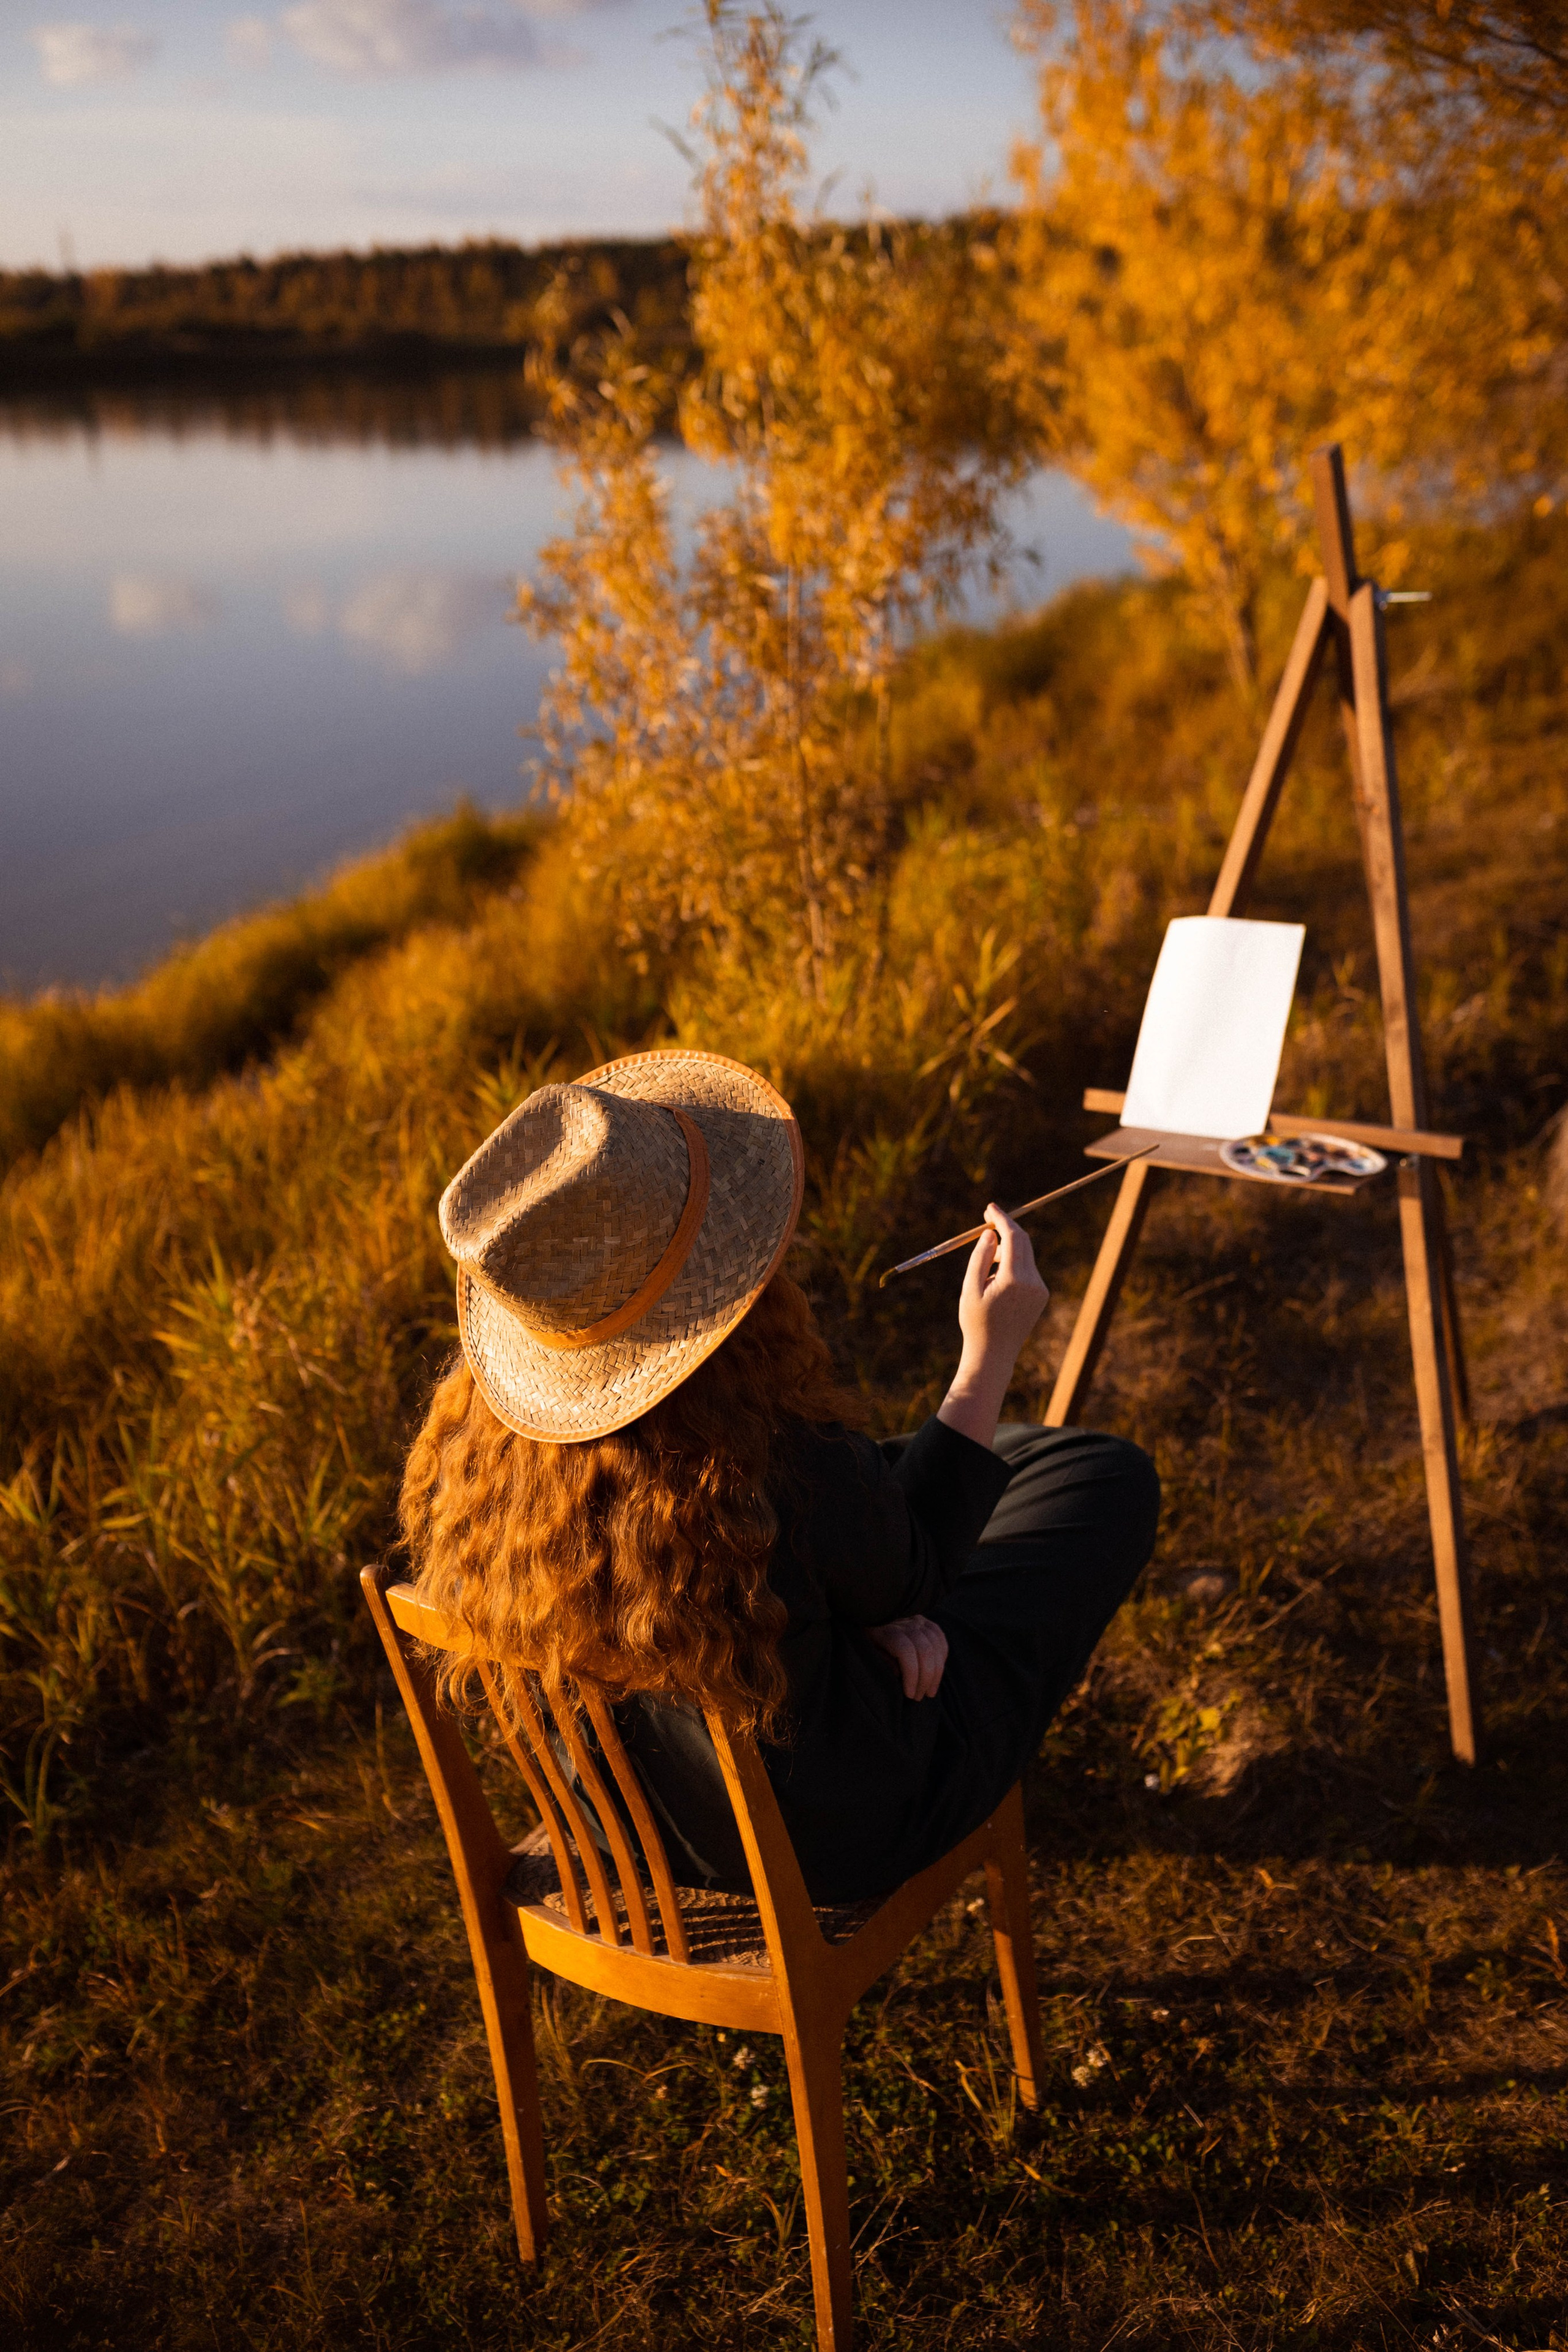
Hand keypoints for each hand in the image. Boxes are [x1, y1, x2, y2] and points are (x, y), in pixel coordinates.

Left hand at [865, 1614, 948, 1700]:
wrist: (870, 1614)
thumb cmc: (867, 1637)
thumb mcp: (868, 1650)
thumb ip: (882, 1661)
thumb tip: (899, 1674)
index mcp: (888, 1631)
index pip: (907, 1652)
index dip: (911, 1676)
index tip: (909, 1694)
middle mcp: (906, 1624)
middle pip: (926, 1651)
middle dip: (926, 1679)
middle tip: (919, 1697)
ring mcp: (917, 1621)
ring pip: (936, 1646)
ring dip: (936, 1673)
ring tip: (929, 1691)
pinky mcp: (925, 1621)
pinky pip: (940, 1638)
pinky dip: (941, 1657)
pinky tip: (936, 1671)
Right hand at [958, 1203, 1049, 1362]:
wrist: (993, 1354)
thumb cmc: (976, 1322)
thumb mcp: (970, 1288)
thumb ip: (980, 1257)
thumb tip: (991, 1233)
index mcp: (1014, 1280)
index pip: (1013, 1237)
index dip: (1002, 1219)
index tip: (989, 1208)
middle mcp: (1033, 1282)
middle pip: (1024, 1242)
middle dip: (1006, 1228)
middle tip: (987, 1220)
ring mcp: (1040, 1289)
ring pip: (1024, 1255)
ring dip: (1006, 1250)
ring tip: (985, 1271)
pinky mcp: (1041, 1295)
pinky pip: (1027, 1269)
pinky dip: (1013, 1264)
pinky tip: (996, 1284)